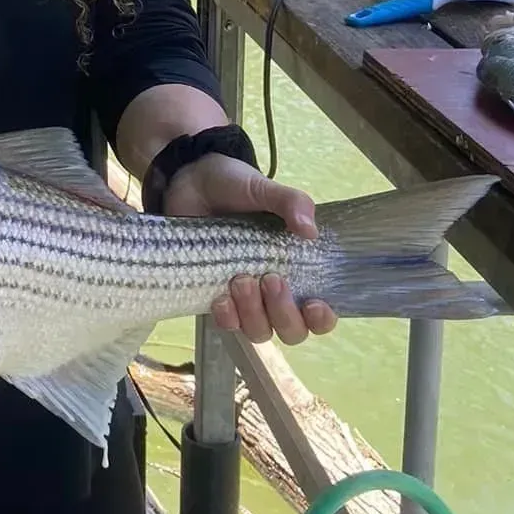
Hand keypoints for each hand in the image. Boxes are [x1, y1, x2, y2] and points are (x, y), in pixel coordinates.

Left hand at [162, 153, 337, 344]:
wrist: (191, 181)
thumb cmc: (235, 187)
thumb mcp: (265, 189)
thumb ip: (292, 203)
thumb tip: (310, 231)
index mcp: (296, 267)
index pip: (318, 312)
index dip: (321, 319)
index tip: (313, 304)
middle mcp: (273, 291)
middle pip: (291, 330)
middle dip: (284, 312)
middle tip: (270, 279)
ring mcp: (243, 298)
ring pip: (259, 331)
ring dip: (254, 313)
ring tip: (240, 279)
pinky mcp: (213, 296)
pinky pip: (226, 324)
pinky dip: (226, 317)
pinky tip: (220, 298)